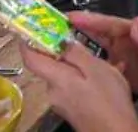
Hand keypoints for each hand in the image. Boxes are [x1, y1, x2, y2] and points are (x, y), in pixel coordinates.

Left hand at [21, 39, 137, 131]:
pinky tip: (107, 78)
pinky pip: (74, 87)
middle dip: (63, 53)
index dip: (27, 41)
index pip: (31, 57)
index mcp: (57, 78)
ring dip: (79, 67)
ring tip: (104, 63)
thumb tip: (61, 40)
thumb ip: (76, 54)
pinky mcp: (71, 109)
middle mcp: (53, 92)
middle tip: (82, 43)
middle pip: (50, 66)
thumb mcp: (96, 69)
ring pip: (65, 76)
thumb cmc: (109, 101)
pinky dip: (86, 79)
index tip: (30, 28)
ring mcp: (61, 102)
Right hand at [64, 11, 137, 104]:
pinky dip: (88, 63)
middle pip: (98, 31)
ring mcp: (123, 54)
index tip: (69, 16)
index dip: (88, 19)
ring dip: (80, 44)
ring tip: (59, 44)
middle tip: (56, 26)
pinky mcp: (121, 69)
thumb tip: (136, 23)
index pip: (108, 23)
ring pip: (96, 46)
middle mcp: (127, 41)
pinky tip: (76, 66)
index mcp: (136, 33)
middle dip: (78, 28)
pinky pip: (100, 63)